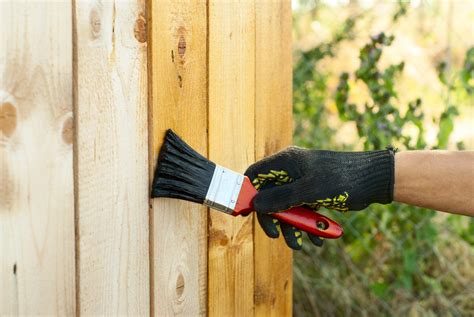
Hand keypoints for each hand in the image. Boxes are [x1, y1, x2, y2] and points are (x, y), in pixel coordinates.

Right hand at [245, 146, 394, 248]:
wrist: (375, 181)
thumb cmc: (342, 179)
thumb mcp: (309, 191)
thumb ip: (280, 198)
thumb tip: (255, 205)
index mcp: (286, 162)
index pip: (256, 174)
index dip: (247, 192)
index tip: (245, 213)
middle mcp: (291, 171)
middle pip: (269, 196)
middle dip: (274, 218)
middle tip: (277, 236)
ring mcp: (302, 183)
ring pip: (286, 207)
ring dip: (292, 227)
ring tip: (301, 245)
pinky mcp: (313, 193)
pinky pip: (302, 211)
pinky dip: (307, 224)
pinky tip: (317, 238)